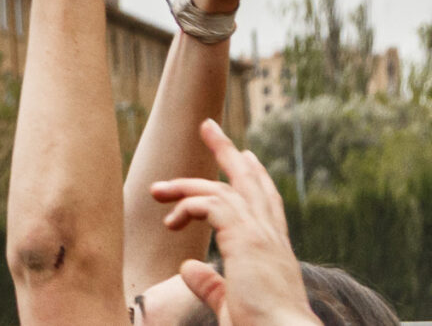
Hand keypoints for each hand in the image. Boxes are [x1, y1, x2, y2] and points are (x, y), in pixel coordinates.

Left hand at [150, 120, 322, 325]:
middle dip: (227, 152)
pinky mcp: (246, 239)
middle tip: (208, 126)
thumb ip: (209, 284)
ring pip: (225, 188)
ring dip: (187, 183)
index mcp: (274, 252)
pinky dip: (188, 205)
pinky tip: (171, 220)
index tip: (245, 156)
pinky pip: (211, 204)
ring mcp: (261, 235)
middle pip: (251, 182)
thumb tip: (187, 266)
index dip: (255, 178)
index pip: (266, 203)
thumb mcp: (230, 304)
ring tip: (156, 188)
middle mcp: (272, 238)